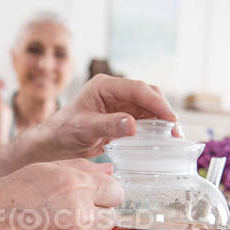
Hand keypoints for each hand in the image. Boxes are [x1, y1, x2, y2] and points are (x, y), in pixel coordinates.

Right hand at [0, 159, 120, 229]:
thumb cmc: (4, 200)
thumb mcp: (41, 171)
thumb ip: (80, 169)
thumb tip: (110, 173)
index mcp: (75, 185)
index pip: (117, 192)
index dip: (103, 196)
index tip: (91, 201)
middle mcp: (79, 213)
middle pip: (113, 218)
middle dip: (96, 218)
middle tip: (71, 219)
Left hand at [42, 74, 178, 158]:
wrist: (55, 143)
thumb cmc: (64, 132)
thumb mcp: (85, 129)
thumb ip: (109, 126)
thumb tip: (133, 124)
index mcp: (104, 86)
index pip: (137, 89)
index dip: (156, 102)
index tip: (170, 118)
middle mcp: (114, 92)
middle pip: (147, 95)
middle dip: (163, 111)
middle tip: (175, 130)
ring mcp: (119, 104)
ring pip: (148, 108)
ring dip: (162, 121)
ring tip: (173, 137)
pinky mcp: (122, 117)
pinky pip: (143, 120)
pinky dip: (154, 129)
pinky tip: (162, 140)